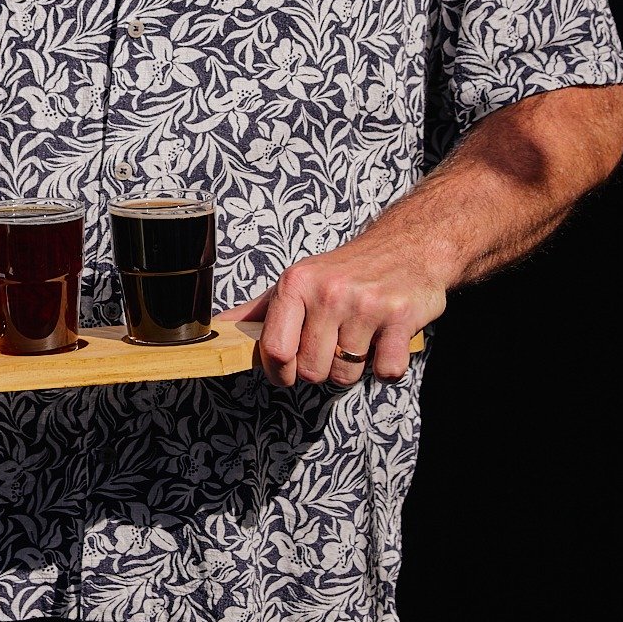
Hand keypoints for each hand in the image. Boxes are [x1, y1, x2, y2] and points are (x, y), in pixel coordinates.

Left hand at [219, 238, 442, 390]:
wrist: (405, 246)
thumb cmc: (343, 271)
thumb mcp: (296, 282)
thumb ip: (257, 312)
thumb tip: (216, 330)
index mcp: (296, 283)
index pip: (275, 351)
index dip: (280, 372)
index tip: (289, 370)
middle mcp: (328, 291)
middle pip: (312, 371)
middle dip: (322, 367)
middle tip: (333, 341)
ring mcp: (366, 304)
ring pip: (346, 375)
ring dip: (354, 366)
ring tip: (360, 334)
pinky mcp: (400, 317)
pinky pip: (386, 372)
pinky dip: (387, 365)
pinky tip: (385, 338)